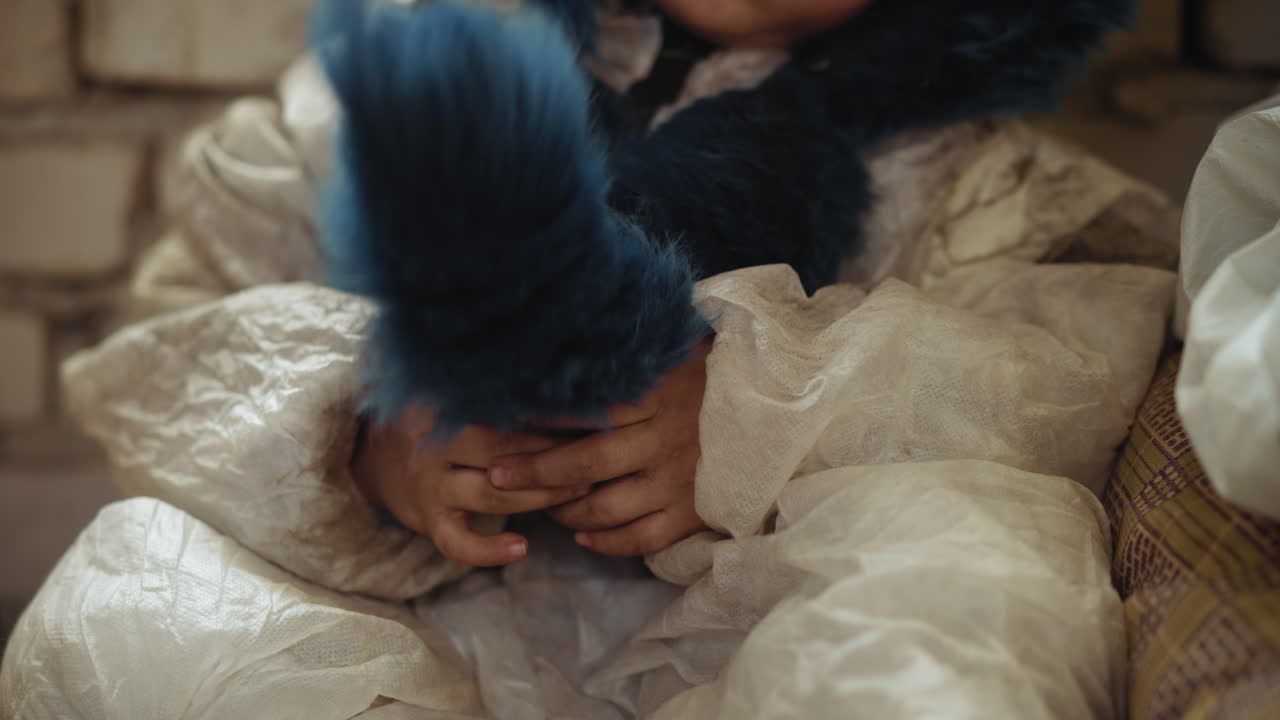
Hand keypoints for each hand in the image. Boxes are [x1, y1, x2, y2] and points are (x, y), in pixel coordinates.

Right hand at [351, 406, 589, 566]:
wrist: (372, 456)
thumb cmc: (436, 420)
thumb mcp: (459, 395)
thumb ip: (502, 391)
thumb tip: (574, 384)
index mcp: (447, 404)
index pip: (509, 410)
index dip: (555, 416)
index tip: (596, 417)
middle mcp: (434, 442)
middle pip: (505, 453)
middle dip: (555, 460)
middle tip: (597, 459)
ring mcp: (428, 484)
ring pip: (492, 494)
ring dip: (541, 497)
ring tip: (580, 493)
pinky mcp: (427, 520)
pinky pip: (458, 543)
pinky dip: (489, 551)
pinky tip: (522, 547)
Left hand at [489, 341, 711, 556]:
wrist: (778, 414)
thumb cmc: (715, 378)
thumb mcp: (674, 357)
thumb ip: (631, 361)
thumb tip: (572, 345)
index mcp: (657, 397)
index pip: (588, 409)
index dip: (542, 417)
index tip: (506, 419)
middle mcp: (664, 440)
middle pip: (586, 462)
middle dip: (536, 471)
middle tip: (498, 474)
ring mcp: (679, 481)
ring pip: (607, 507)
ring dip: (566, 512)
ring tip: (540, 506)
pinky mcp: (693, 513)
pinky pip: (641, 539)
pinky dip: (607, 542)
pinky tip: (583, 537)